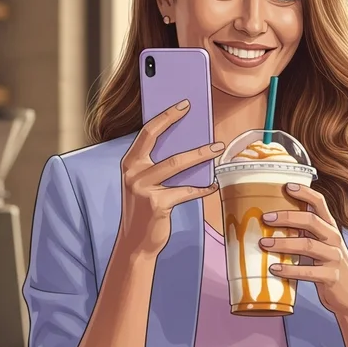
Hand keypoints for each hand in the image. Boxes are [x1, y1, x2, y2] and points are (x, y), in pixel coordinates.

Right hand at [119, 100, 223, 257]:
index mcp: (130, 163)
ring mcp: (144, 188)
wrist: (135, 242)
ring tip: (218, 148)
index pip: (147, 132)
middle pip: (160, 143)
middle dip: (180, 126)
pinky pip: (186, 191)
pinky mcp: (158, 204)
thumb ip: (158, 165)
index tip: (184, 104)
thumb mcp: (145, 183)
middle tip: (203, 118)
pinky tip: (213, 184)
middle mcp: (133, 173)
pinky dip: (202, 188)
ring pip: (177, 165)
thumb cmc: (144, 209)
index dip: (165, 116)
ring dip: (201, 155)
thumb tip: (189, 144)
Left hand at [258, 183, 347, 319]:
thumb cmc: (329, 268)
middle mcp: (333, 239)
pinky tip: (274, 269)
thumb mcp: (320, 247)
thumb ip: (303, 235)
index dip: (305, 192)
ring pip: (308, 245)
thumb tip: (270, 226)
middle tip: (265, 218)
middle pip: (312, 221)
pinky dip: (289, 269)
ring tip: (264, 243)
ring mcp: (334, 257)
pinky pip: (308, 272)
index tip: (287, 185)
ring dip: (283, 243)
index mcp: (330, 228)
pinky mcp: (331, 277)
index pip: (320, 203)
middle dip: (287, 217)